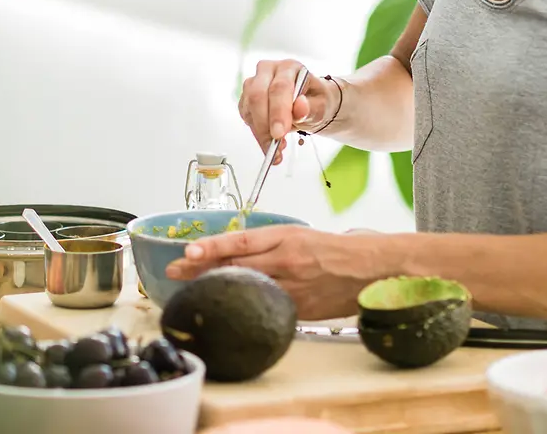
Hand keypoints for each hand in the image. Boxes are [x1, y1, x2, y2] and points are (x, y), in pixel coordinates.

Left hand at [164, 226, 383, 320]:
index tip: (187, 250)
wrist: (372, 267)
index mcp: (287, 236)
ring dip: (217, 288)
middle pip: (236, 266)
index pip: (242, 241)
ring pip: (247, 287)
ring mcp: (293, 287)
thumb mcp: (302, 236)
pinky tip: (229, 310)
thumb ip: (271, 245)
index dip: (212, 246)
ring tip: (190, 289)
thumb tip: (236, 255)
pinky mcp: (300, 309)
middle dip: (201, 269)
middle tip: (174, 271)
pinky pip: (267, 307)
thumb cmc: (337, 249)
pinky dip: (246, 307)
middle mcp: (287, 260)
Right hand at [238, 60, 339, 164]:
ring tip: (277, 149)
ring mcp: (254, 84)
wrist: (310, 104)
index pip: (279, 87)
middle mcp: (268, 71)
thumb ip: (311, 108)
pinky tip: (270, 144)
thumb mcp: (321, 106)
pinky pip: (247, 118)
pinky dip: (257, 134)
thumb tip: (300, 107)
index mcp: (289, 67)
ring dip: (261, 132)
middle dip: (265, 123)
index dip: (278, 111)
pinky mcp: (247, 100)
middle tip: (275, 144)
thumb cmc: (315, 100)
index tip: (280, 133)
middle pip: (258, 95)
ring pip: (249, 108)